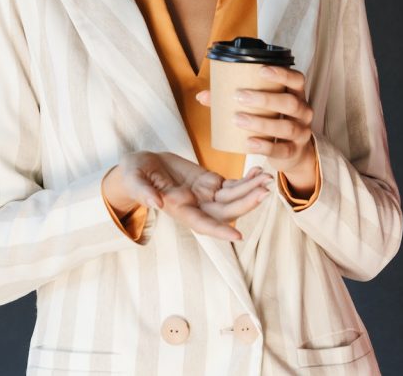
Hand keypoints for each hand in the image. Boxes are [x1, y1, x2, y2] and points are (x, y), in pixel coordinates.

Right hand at [102, 151, 271, 240]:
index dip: (219, 231)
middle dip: (246, 202)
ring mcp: (206, 195)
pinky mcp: (211, 182)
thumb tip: (156, 203)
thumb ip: (143, 192)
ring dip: (252, 189)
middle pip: (226, 210)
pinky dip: (247, 179)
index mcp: (180, 210)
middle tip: (265, 191)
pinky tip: (259, 172)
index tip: (238, 237)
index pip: (203, 225)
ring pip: (234, 197)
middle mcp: (197, 206)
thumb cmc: (134, 174)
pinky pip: (234, 184)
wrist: (142, 165)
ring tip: (268, 178)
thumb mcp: (134, 179)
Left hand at [195, 65, 316, 192]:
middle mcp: (303, 112)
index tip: (261, 69)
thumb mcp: (261, 108)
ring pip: (286, 127)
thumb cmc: (273, 120)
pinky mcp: (294, 151)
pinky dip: (265, 146)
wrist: (292, 152)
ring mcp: (301, 133)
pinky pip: (282, 149)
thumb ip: (234, 100)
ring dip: (261, 122)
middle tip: (239, 96)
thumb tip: (203, 96)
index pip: (297, 79)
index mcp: (296, 94)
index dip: (282, 73)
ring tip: (238, 119)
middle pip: (290, 103)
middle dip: (265, 99)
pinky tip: (249, 143)